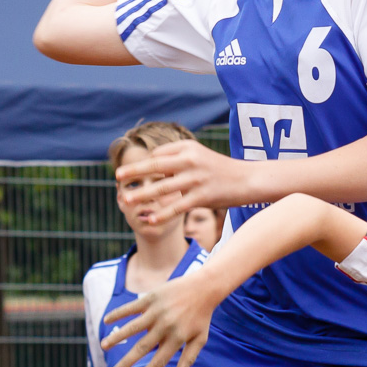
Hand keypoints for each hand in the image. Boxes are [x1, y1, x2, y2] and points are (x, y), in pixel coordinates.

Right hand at [102, 269, 223, 366]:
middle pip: (141, 348)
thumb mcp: (200, 338)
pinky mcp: (151, 298)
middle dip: (127, 362)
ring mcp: (156, 312)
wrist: (204, 288)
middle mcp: (165, 327)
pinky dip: (118, 314)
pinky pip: (131, 308)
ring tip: (103, 346)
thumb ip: (190, 357)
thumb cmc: (202, 316)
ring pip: (132, 327)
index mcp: (177, 339)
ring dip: (116, 337)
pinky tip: (106, 320)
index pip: (158, 362)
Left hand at [116, 140, 261, 227]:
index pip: (159, 155)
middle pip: (155, 166)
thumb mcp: (200, 157)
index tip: (128, 172)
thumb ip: (178, 160)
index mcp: (189, 147)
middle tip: (117, 177)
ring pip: (162, 188)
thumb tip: (154, 167)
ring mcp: (196, 179)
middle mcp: (190, 160)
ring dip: (142, 195)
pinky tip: (149, 220)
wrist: (249, 180)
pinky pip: (176, 207)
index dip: (144, 165)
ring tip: (125, 201)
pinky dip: (161, 214)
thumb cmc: (221, 170)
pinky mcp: (202, 196)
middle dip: (134, 172)